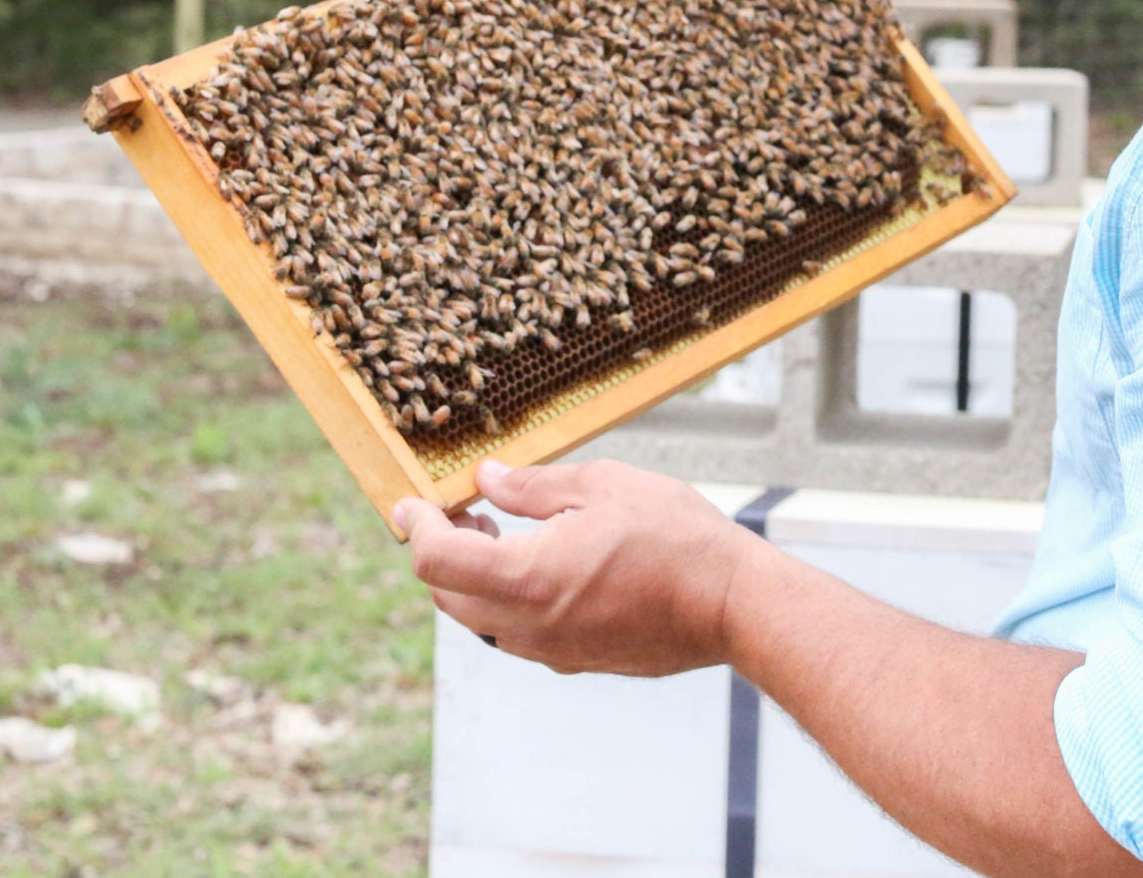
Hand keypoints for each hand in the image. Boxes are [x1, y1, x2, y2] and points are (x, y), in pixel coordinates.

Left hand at [392, 459, 758, 676]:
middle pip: (448, 597)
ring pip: (480, 620)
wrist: (731, 605)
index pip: (437, 562)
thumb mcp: (604, 485)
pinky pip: (518, 634)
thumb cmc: (675, 537)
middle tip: (461, 509)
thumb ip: (533, 486)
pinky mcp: (577, 660)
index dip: (416, 528)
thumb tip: (486, 481)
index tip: (410, 503)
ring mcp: (552, 650)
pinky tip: (540, 564)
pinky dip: (507, 599)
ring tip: (500, 531)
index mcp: (527, 577)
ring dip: (473, 578)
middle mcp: (530, 625)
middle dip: (441, 551)